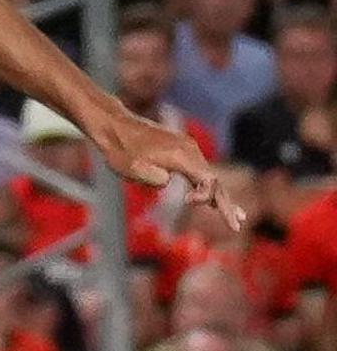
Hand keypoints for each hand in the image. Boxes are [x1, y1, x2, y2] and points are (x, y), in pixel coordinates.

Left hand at [87, 103, 241, 231]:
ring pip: (209, 175)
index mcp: (181, 156)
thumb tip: (168, 181)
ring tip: (237, 215)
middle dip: (226, 204)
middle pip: (215, 180)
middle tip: (237, 225)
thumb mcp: (132, 169)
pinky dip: (209, 186)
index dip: (209, 197)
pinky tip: (213, 200)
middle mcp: (190, 150)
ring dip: (221, 196)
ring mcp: (187, 148)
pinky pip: (200, 170)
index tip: (187, 203)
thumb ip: (154, 178)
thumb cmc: (120, 149)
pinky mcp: (181, 149)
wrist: (113, 125)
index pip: (209, 181)